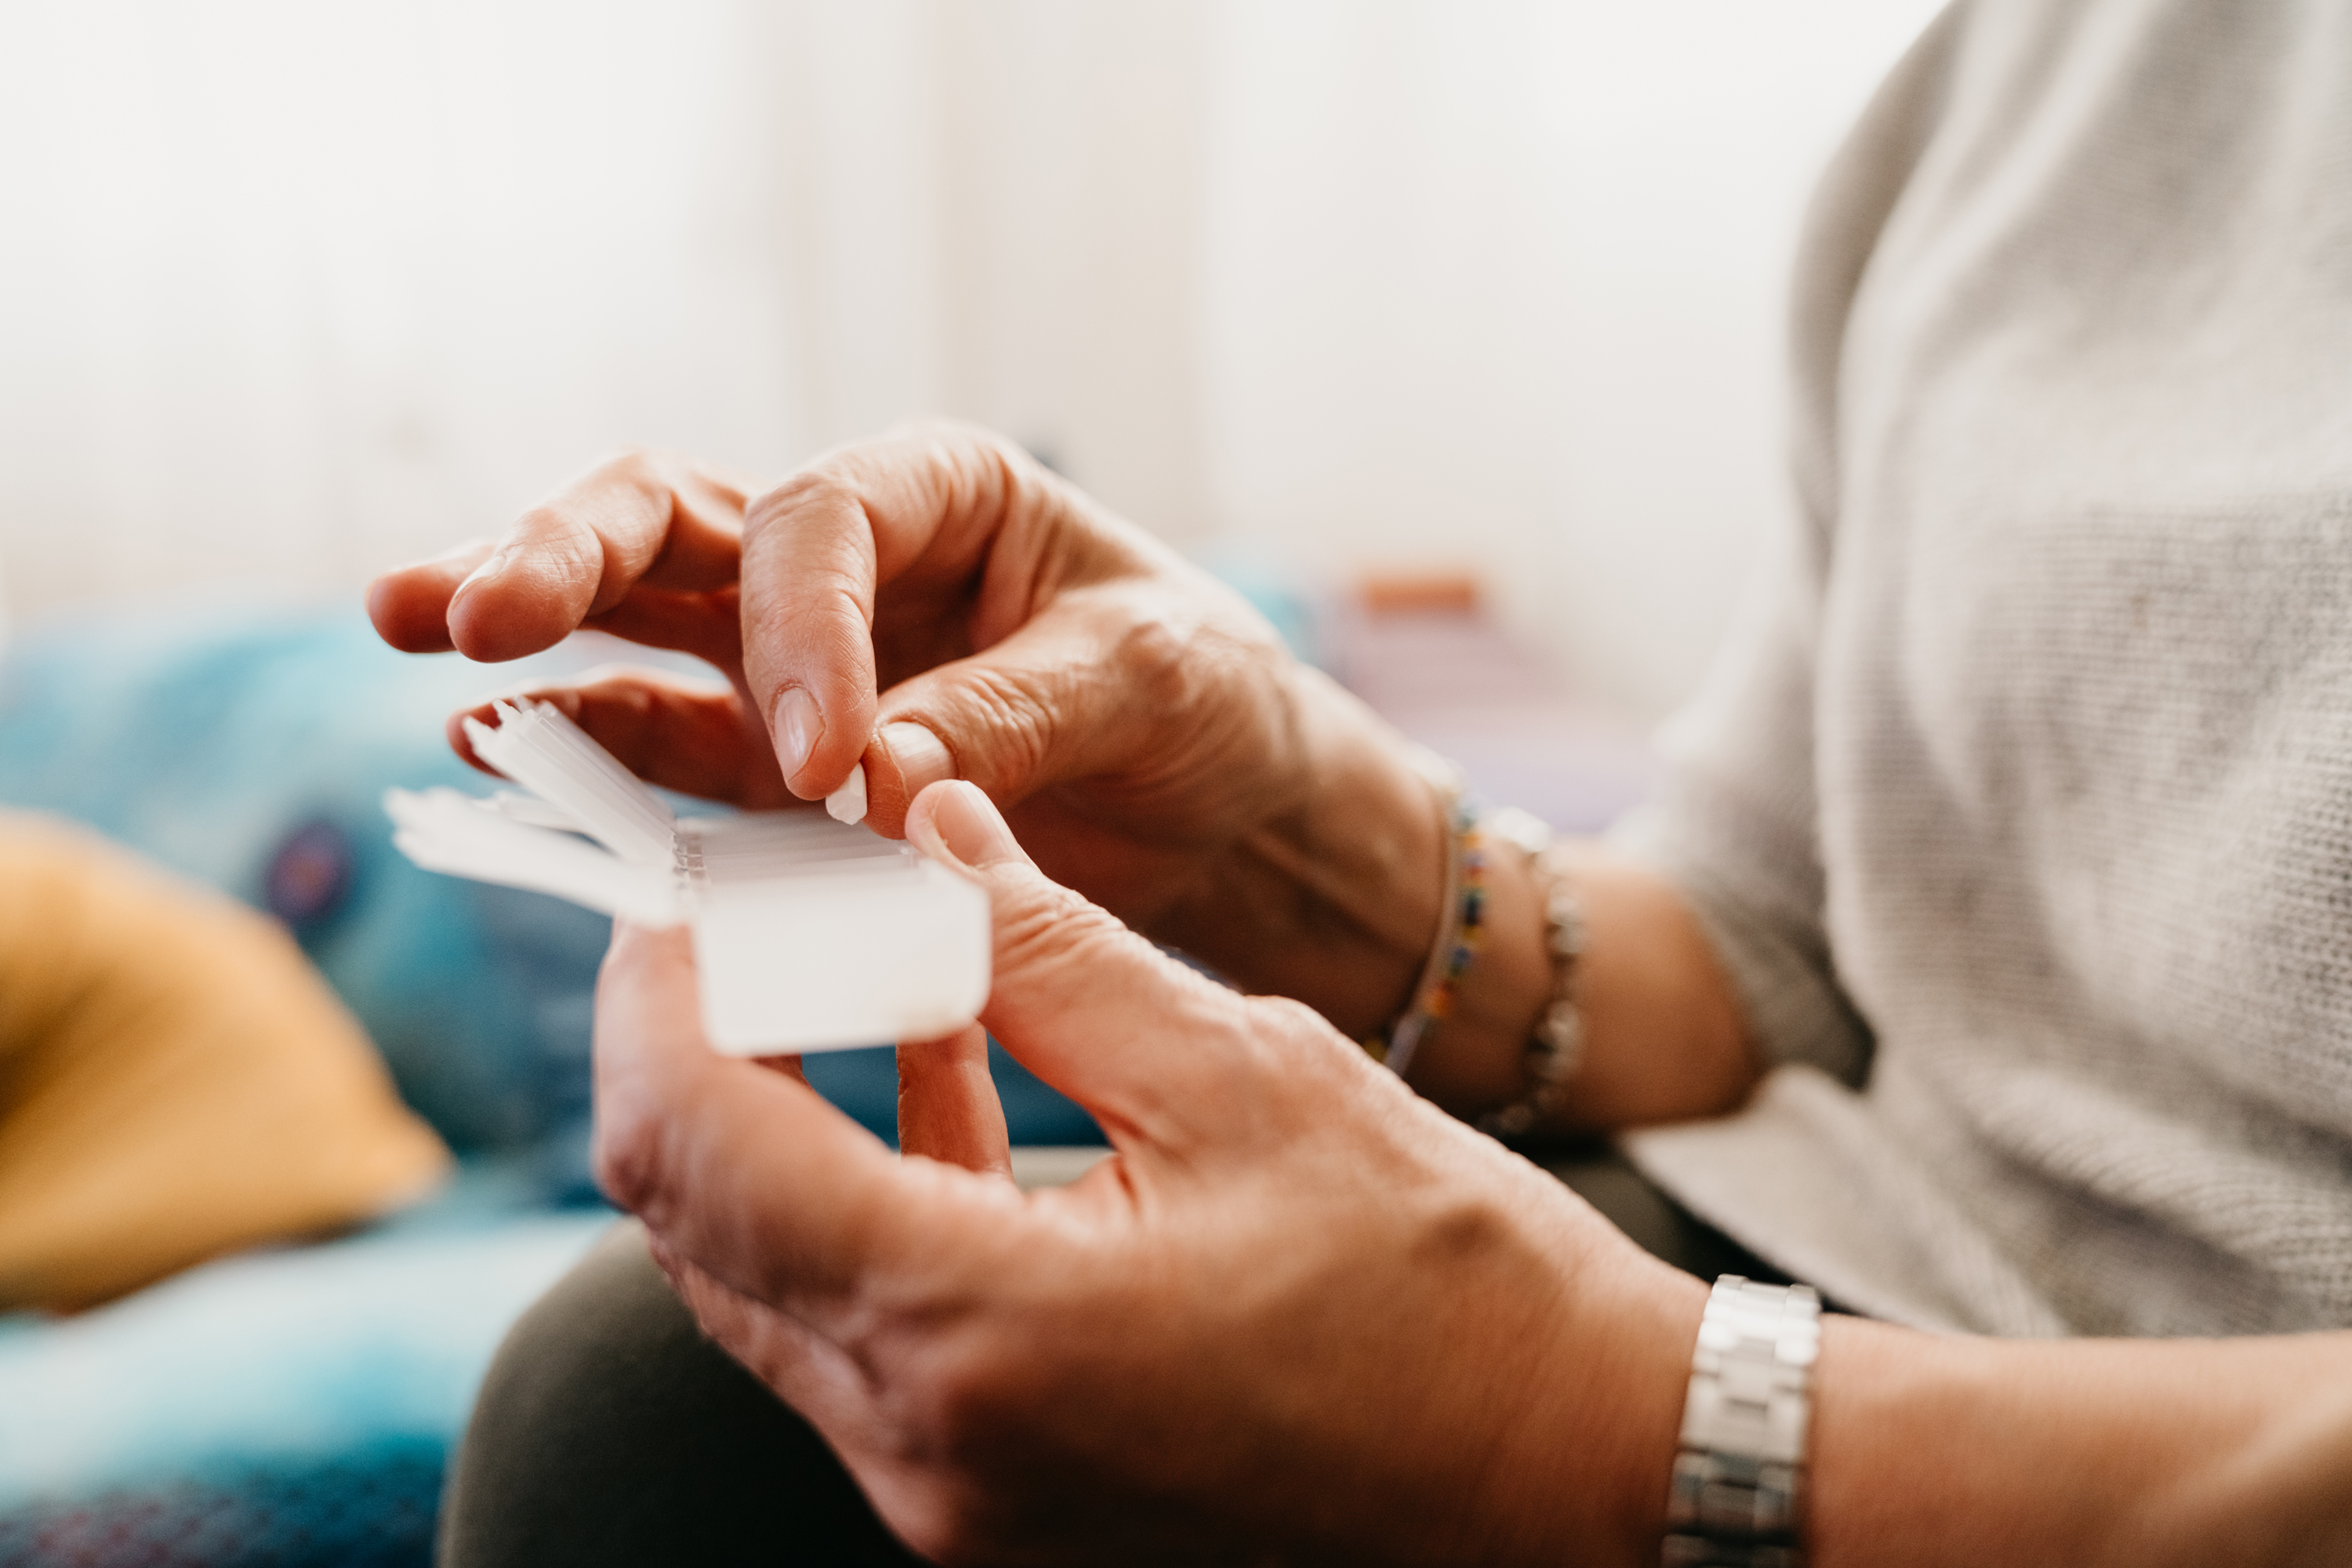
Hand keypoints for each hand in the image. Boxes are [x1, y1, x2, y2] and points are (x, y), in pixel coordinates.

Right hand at [366, 427, 1335, 933]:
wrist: (1226, 806)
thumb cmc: (1205, 701)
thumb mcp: (1150, 682)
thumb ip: (1010, 717)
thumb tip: (866, 783)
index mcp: (941, 491)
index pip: (820, 524)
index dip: (799, 631)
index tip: (828, 764)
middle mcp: (848, 559)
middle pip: (673, 523)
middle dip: (565, 553)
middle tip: (466, 610)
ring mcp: (793, 658)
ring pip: (634, 617)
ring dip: (525, 634)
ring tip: (418, 642)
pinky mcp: (778, 764)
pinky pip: (669, 746)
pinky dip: (593, 753)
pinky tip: (499, 751)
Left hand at [592, 780, 1703, 1565]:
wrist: (1577, 1478)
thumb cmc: (1449, 1287)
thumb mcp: (1246, 1075)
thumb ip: (1049, 951)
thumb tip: (925, 826)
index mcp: (976, 1333)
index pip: (694, 1143)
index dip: (658, 988)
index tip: (689, 881)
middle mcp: (925, 1445)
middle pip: (696, 1218)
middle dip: (701, 1038)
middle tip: (763, 902)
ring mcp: (952, 1494)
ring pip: (765, 1277)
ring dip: (782, 1110)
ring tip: (866, 958)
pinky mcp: (995, 1497)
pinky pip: (864, 1330)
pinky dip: (870, 1191)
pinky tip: (948, 1069)